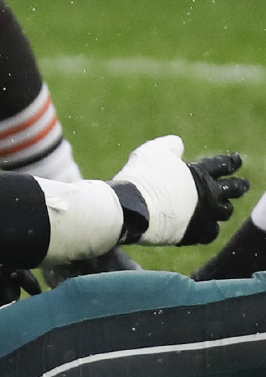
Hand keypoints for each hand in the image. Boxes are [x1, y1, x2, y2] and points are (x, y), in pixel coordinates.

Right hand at [112, 136, 248, 246]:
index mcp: (200, 173)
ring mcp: (205, 215)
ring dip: (225, 207)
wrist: (134, 207)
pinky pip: (212, 232)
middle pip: (233, 189)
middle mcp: (209, 194)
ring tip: (224, 206)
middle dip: (240, 185)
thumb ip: (169, 146)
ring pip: (225, 212)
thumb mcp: (152, 151)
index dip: (231, 162)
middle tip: (243, 184)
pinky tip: (207, 225)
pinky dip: (210, 227)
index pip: (223, 164)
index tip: (236, 160)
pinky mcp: (196, 233)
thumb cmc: (142, 176)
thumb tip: (179, 143)